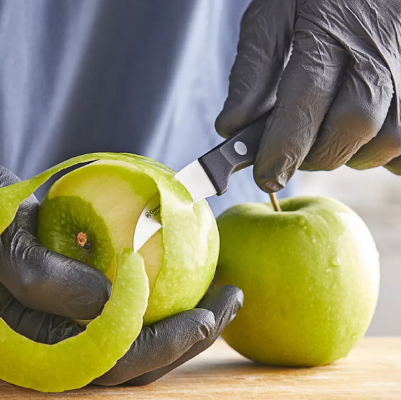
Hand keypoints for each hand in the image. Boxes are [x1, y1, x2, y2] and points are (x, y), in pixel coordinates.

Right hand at [0, 166, 242, 385]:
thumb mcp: (7, 244)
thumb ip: (39, 274)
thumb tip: (103, 300)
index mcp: (41, 345)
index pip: (112, 360)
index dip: (162, 346)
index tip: (203, 318)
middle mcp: (67, 347)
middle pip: (140, 360)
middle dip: (193, 338)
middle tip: (231, 301)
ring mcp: (86, 328)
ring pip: (145, 340)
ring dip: (192, 321)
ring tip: (226, 293)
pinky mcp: (99, 307)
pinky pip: (142, 313)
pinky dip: (174, 302)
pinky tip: (197, 278)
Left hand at [216, 0, 400, 191]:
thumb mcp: (271, 18)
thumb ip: (251, 72)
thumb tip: (232, 128)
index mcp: (330, 31)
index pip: (307, 102)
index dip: (284, 148)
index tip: (266, 177)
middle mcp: (378, 51)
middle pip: (354, 126)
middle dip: (317, 154)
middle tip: (296, 150)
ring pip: (388, 141)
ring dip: (351, 153)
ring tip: (330, 134)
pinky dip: (386, 152)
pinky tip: (363, 136)